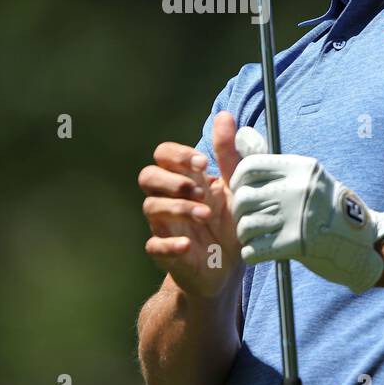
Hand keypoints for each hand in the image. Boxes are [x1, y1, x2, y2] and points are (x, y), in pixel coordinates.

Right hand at [139, 112, 245, 298]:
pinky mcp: (165, 254)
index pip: (163, 154)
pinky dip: (169, 244)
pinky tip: (188, 245)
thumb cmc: (231, 223)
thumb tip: (224, 115)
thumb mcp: (236, 188)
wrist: (230, 269)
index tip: (204, 164)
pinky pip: (154, 246)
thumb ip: (230, 155)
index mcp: (185, 179)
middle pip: (147, 176)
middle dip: (171, 180)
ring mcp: (165, 226)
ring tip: (206, 215)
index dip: (178, 155)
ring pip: (150, 207)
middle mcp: (169, 199)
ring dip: (178, 209)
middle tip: (199, 190)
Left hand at [229, 128, 383, 293]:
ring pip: (246, 224)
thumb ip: (274, 162)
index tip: (241, 190)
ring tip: (255, 236)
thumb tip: (241, 134)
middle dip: (240, 211)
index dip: (238, 180)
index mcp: (300, 168)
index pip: (250, 166)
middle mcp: (297, 188)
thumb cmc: (329, 207)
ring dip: (246, 234)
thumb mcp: (308, 176)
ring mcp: (295, 216)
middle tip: (249, 218)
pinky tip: (260, 251)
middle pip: (244, 197)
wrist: (363, 242)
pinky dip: (252, 253)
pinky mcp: (293, 244)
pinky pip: (253, 249)